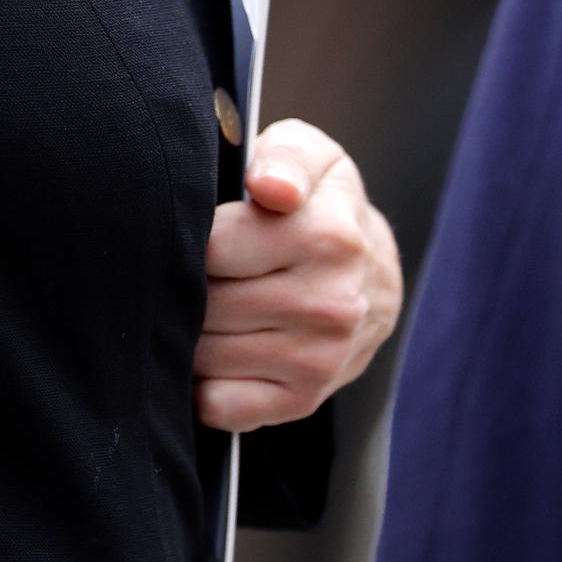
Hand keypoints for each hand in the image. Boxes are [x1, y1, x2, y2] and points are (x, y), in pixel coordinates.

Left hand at [192, 119, 402, 432]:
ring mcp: (318, 360)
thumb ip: (285, 157)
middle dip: (188, 284)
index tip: (199, 226)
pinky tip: (219, 346)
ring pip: (206, 354)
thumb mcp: (310, 156)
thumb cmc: (323, 204)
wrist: (374, 275)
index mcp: (327, 236)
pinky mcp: (302, 401)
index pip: (214, 247)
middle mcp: (329, 304)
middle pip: (205, 304)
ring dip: (192, 330)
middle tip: (201, 267)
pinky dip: (204, 382)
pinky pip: (221, 405)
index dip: (193, 236)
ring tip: (210, 301)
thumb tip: (269, 185)